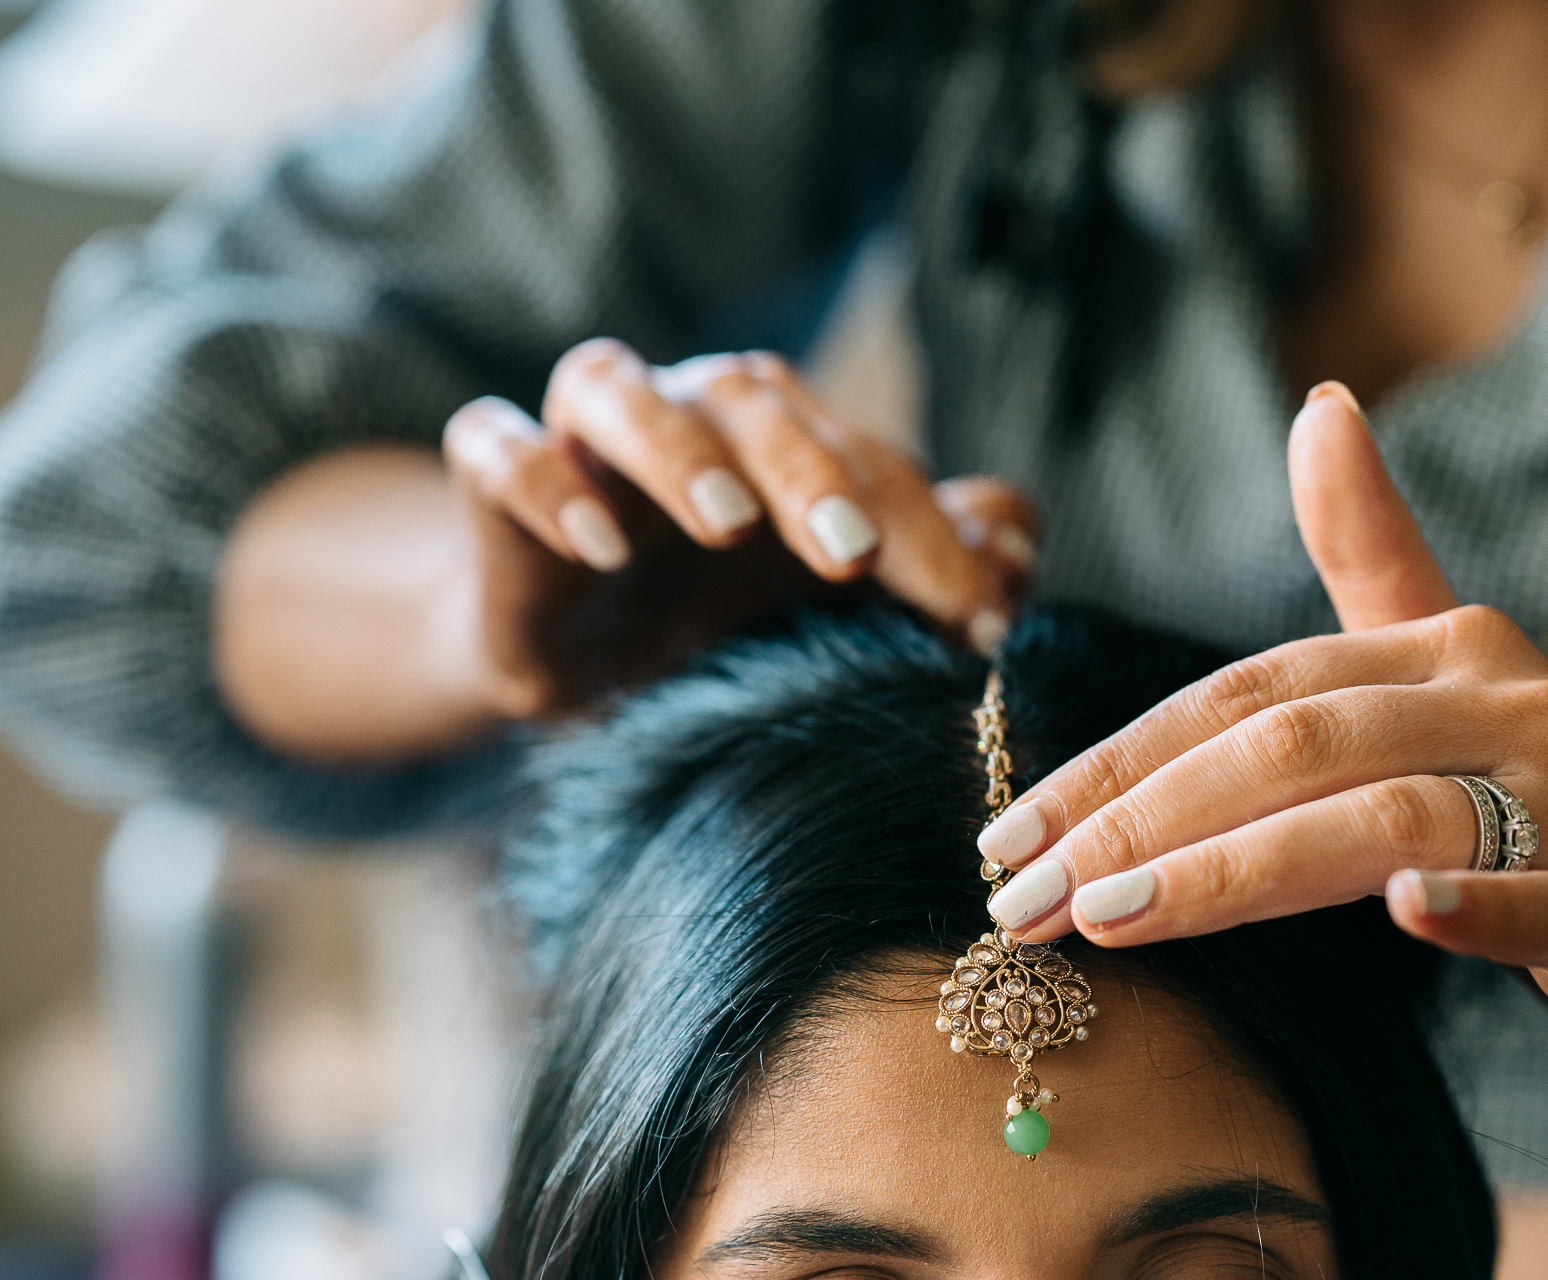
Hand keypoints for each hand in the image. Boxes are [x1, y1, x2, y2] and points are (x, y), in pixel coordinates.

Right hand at [441, 340, 1035, 717]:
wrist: (578, 666)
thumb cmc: (721, 621)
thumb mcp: (832, 611)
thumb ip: (933, 569)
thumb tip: (1020, 546)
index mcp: (782, 439)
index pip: (867, 460)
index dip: (929, 535)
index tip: (976, 621)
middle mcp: (689, 416)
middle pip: (748, 397)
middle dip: (808, 470)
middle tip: (854, 552)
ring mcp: (586, 444)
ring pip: (616, 388)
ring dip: (675, 446)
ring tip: (723, 519)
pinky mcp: (497, 487)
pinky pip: (498, 448)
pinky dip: (542, 480)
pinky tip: (593, 542)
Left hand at [977, 382, 1547, 1090]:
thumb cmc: (1537, 799)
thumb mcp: (1445, 671)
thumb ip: (1372, 551)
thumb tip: (1321, 402)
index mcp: (1436, 646)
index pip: (1241, 695)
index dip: (1115, 760)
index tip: (1004, 828)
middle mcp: (1498, 700)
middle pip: (1287, 746)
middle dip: (1136, 821)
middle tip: (1019, 898)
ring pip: (1380, 819)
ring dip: (1233, 870)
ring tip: (1106, 919)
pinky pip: (1541, 899)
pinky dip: (1472, 907)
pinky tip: (1400, 917)